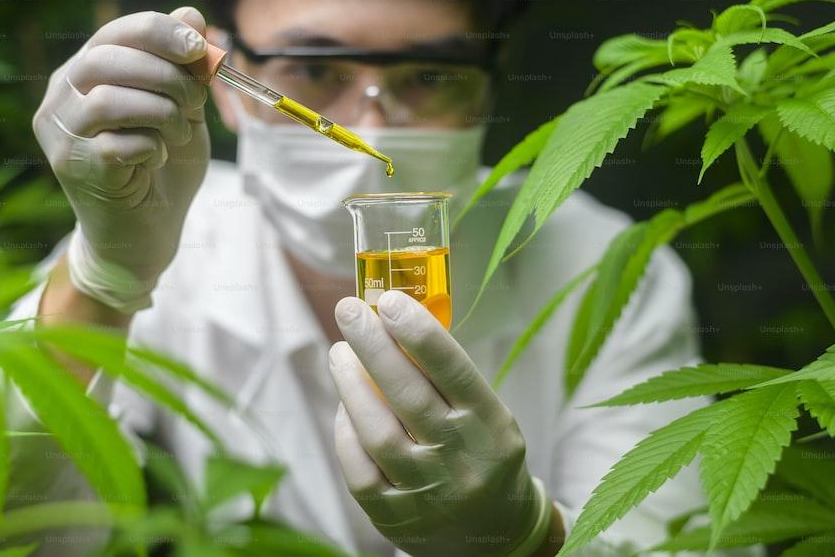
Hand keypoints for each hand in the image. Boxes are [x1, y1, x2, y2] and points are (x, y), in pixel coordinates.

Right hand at [32, 7, 210, 312]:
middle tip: (197, 101)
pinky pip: (115, 144)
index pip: (113, 34)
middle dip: (166, 74)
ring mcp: (61, 136)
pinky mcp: (74, 171)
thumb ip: (184, 69)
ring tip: (180, 134)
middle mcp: (61, 99)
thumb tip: (192, 15)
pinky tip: (157, 159)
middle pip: (106, 60)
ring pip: (109, 100)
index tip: (199, 47)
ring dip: (161, 112)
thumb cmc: (162, 168)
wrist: (146, 236)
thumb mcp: (182, 111)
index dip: (159, 33)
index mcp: (84, 75)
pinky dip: (150, 147)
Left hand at [329, 291, 550, 555]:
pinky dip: (346, 433)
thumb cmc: (483, 455)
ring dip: (352, 386)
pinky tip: (345, 407)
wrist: (493, 534)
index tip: (389, 301)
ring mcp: (427, 493)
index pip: (454, 372)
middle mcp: (462, 460)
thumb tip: (394, 320)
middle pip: (409, 396)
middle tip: (349, 310)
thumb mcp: (487, 414)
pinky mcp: (396, 518)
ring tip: (340, 352)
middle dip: (374, 347)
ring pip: (378, 433)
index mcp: (492, 427)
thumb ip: (446, 377)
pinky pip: (360, 471)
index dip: (419, 334)